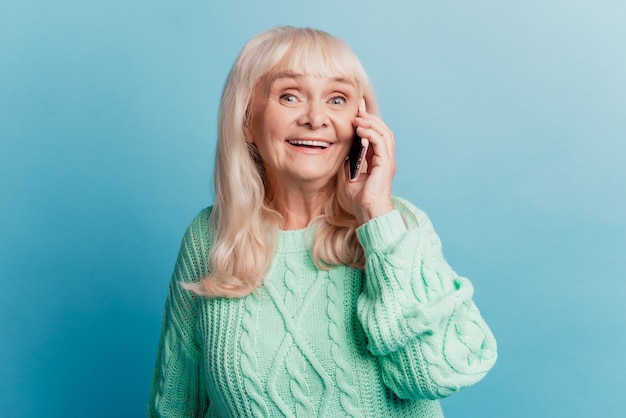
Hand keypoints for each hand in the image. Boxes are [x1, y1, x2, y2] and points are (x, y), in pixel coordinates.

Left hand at [345, 99, 394, 224]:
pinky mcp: (385, 164)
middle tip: (359, 109)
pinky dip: (371, 134)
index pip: (375, 136)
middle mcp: (385, 159)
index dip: (368, 122)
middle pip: (383, 130)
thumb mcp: (350, 177)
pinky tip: (360, 130)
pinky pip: (381, 143)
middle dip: (371, 118)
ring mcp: (387, 161)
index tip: (358, 111)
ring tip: (359, 117)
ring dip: (371, 123)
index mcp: (378, 161)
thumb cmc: (360, 200)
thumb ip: (349, 163)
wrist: (368, 212)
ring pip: (384, 133)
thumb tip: (343, 152)